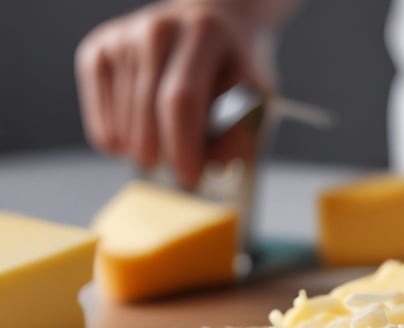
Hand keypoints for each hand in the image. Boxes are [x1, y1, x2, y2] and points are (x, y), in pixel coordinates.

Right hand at [75, 0, 294, 187]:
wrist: (210, 24)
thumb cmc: (234, 69)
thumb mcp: (258, 97)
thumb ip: (243, 132)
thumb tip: (210, 163)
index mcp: (203, 33)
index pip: (180, 100)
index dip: (183, 146)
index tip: (191, 178)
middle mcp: (156, 29)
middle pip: (148, 115)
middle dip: (165, 156)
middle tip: (183, 172)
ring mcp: (122, 39)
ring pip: (124, 126)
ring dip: (148, 153)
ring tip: (171, 143)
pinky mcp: (96, 53)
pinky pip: (103, 127)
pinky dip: (123, 146)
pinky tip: (144, 135)